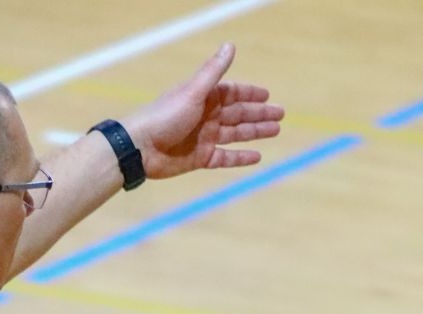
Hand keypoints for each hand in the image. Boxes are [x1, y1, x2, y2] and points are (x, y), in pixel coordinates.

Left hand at [128, 42, 283, 178]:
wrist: (141, 147)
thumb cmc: (165, 115)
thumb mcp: (193, 91)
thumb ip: (213, 71)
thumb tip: (230, 45)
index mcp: (204, 98)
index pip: (232, 94)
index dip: (250, 94)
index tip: (268, 95)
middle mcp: (206, 116)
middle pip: (238, 114)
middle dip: (259, 114)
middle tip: (281, 115)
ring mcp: (204, 138)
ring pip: (236, 134)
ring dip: (255, 132)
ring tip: (275, 131)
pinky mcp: (201, 158)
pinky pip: (226, 157)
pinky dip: (241, 157)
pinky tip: (257, 156)